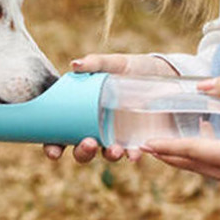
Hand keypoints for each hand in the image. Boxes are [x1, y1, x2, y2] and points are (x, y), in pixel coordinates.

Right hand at [44, 53, 178, 162]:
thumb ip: (96, 63)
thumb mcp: (116, 63)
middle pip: (81, 150)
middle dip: (82, 152)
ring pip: (105, 154)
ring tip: (114, 150)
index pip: (60, 134)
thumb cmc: (134, 68)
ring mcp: (116, 136)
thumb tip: (75, 65)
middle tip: (88, 143)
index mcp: (83, 113)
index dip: (52, 147)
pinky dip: (131, 155)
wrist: (167, 76)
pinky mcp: (137, 139)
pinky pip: (131, 153)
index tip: (53, 152)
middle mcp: (96, 128)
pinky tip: (134, 154)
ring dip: (107, 156)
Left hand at [141, 74, 219, 199]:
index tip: (147, 144)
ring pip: (213, 172)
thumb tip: (202, 86)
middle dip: (173, 155)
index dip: (169, 147)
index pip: (196, 152)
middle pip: (199, 167)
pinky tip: (215, 138)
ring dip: (196, 155)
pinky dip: (218, 159)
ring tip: (176, 140)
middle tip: (149, 146)